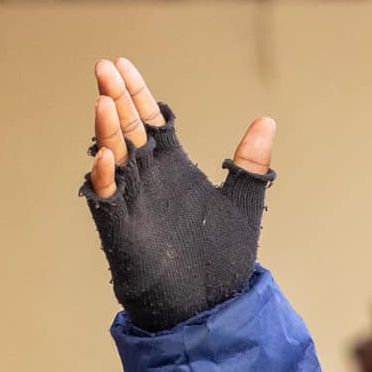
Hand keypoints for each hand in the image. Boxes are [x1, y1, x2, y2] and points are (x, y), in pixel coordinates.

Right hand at [82, 57, 278, 331]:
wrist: (211, 308)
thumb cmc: (221, 259)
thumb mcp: (243, 205)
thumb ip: (249, 164)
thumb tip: (266, 120)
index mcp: (173, 168)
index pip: (150, 121)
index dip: (137, 93)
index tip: (123, 64)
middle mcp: (148, 181)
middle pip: (127, 130)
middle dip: (116, 99)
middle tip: (105, 67)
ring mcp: (133, 204)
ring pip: (114, 160)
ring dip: (108, 132)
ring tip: (104, 102)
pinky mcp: (124, 232)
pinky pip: (108, 202)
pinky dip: (105, 181)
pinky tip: (107, 158)